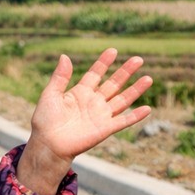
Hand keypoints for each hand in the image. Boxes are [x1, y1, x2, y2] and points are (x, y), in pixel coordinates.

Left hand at [17, 48, 152, 194]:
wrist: (48, 144)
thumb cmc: (45, 121)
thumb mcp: (50, 95)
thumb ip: (60, 77)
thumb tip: (64, 56)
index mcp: (80, 93)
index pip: (95, 74)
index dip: (103, 63)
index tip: (113, 50)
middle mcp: (93, 102)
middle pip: (113, 84)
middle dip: (125, 72)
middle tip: (138, 59)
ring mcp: (100, 115)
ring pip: (122, 100)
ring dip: (136, 90)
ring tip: (148, 78)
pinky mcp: (105, 129)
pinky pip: (123, 121)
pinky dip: (135, 116)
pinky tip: (147, 109)